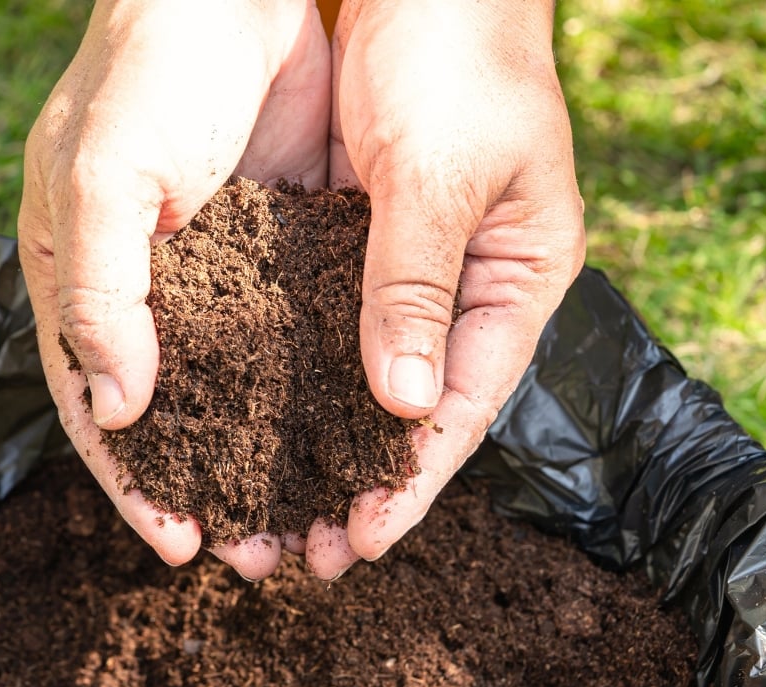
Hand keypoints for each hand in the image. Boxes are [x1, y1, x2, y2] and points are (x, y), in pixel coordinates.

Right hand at [18, 0, 329, 578]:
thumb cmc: (147, 70)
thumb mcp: (104, 178)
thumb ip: (102, 297)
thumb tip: (122, 416)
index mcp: (83, 280)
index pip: (100, 408)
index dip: (137, 482)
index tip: (183, 546)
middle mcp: (151, 291)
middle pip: (179, 416)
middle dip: (216, 489)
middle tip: (261, 557)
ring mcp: (221, 273)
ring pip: (245, 392)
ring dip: (275, 457)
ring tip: (315, 521)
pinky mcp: (285, 247)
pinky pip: (302, 339)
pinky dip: (320, 394)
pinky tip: (356, 437)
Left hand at [306, 0, 586, 576]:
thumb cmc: (456, 50)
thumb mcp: (441, 172)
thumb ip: (414, 284)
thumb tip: (403, 408)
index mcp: (518, 276)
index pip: (463, 404)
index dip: (413, 481)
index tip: (362, 545)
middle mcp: (468, 283)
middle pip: (411, 409)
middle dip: (361, 483)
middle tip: (305, 557)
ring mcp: (408, 262)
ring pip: (361, 376)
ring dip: (318, 442)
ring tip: (270, 512)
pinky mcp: (354, 235)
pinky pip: (320, 320)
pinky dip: (290, 373)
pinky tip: (247, 417)